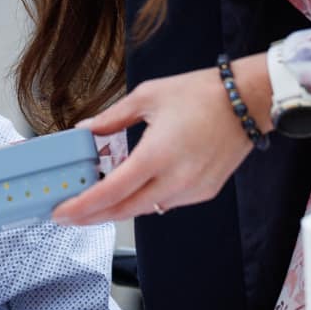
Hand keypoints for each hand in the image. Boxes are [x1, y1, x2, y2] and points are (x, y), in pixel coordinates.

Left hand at [53, 56, 269, 225]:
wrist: (249, 101)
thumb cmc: (201, 94)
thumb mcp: (146, 97)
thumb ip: (111, 119)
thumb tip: (85, 131)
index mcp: (157, 154)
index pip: (111, 192)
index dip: (83, 206)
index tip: (61, 212)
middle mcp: (176, 179)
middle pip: (124, 210)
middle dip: (92, 216)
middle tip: (68, 214)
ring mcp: (192, 189)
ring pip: (145, 209)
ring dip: (117, 209)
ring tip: (92, 203)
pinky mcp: (204, 192)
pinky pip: (165, 203)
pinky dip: (143, 201)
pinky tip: (129, 192)